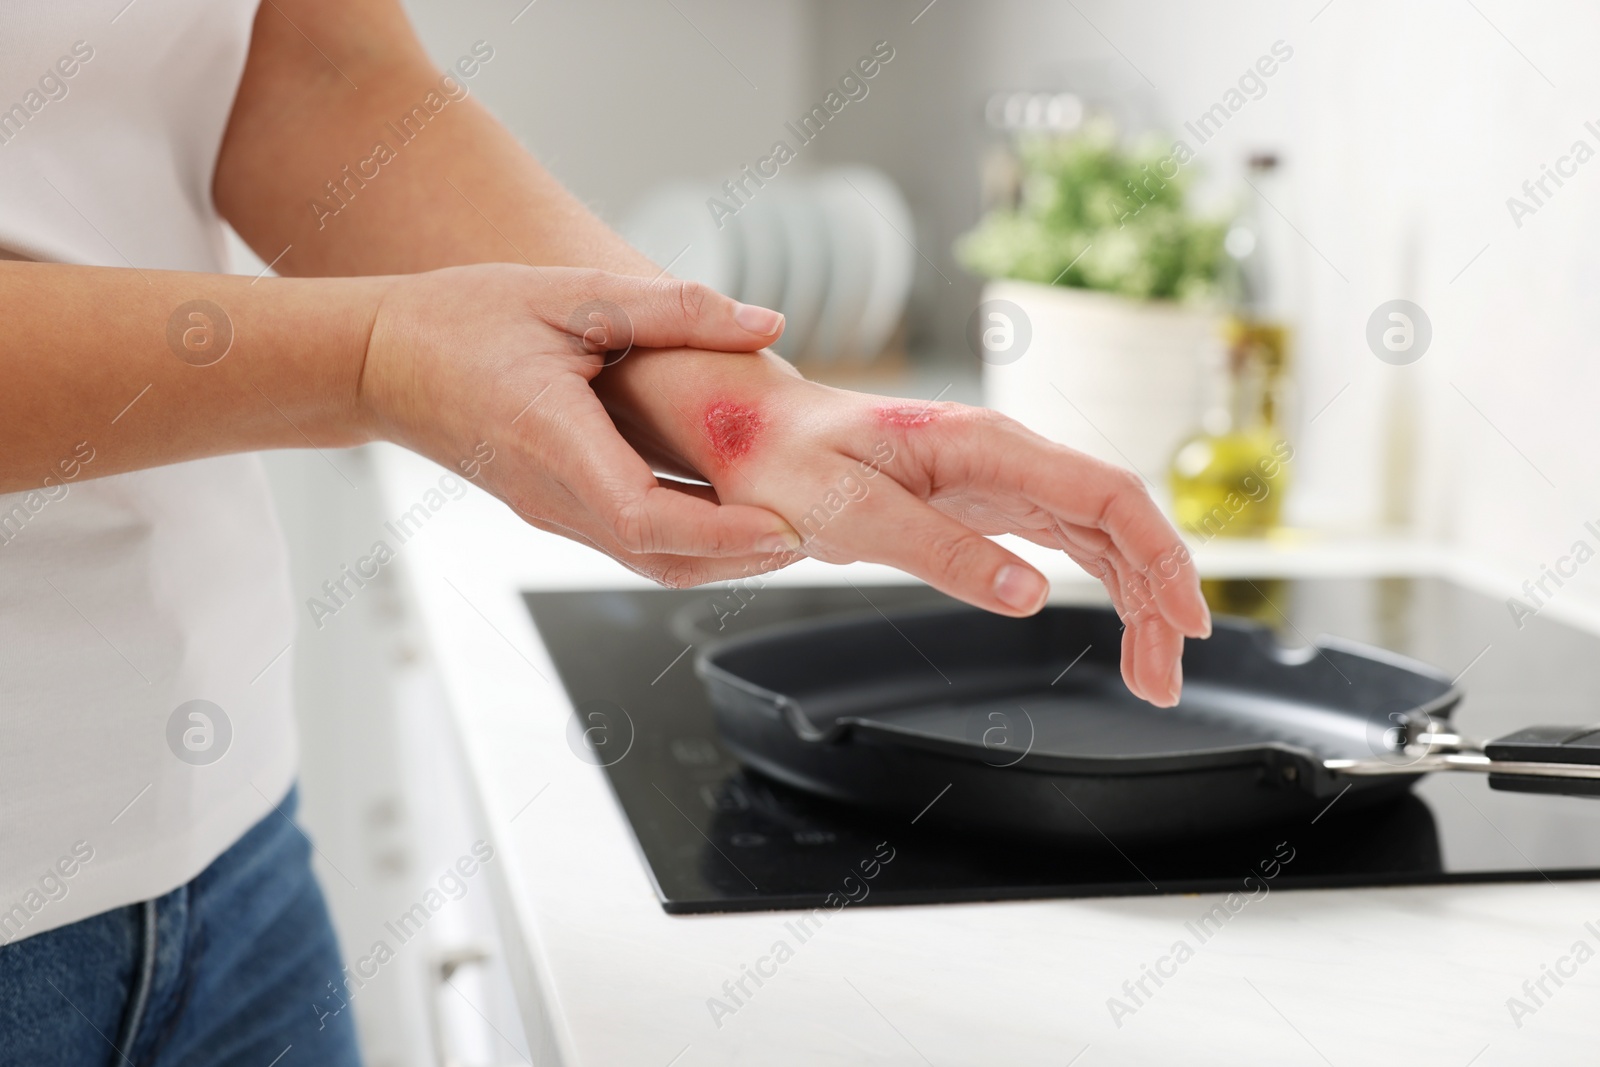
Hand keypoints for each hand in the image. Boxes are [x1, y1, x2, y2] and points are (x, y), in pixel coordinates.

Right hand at [358, 263, 802, 584]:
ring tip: (795, 531)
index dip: (721, 532)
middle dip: (746, 557)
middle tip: (820, 533)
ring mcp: (552, 512)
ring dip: (726, 557)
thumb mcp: (572, 293)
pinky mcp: (555, 512)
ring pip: (650, 562)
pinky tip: (739, 518)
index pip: (646, 518)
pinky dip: (694, 543)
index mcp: (554, 440)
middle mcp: (553, 495)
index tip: (784, 524)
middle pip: (662, 558)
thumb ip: (673, 307)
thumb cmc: (465, 319)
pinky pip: (633, 545)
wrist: (382, 361)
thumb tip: (765, 322)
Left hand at [596, 349, 1210, 705]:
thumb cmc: (789, 462)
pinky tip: (1116, 629)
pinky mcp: (987, 502)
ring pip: (1102, 537)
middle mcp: (1007, 454)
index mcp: (986, 444)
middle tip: (1167, 677)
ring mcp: (1003, 477)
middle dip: (1160, 596)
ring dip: (1136, 601)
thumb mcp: (854, 515)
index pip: (1107, 494)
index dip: (1162, 556)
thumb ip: (942, 553)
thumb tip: (1031, 596)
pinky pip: (1068, 543)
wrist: (754, 436)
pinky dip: (1101, 589)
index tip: (1188, 619)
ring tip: (1152, 675)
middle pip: (1120, 520)